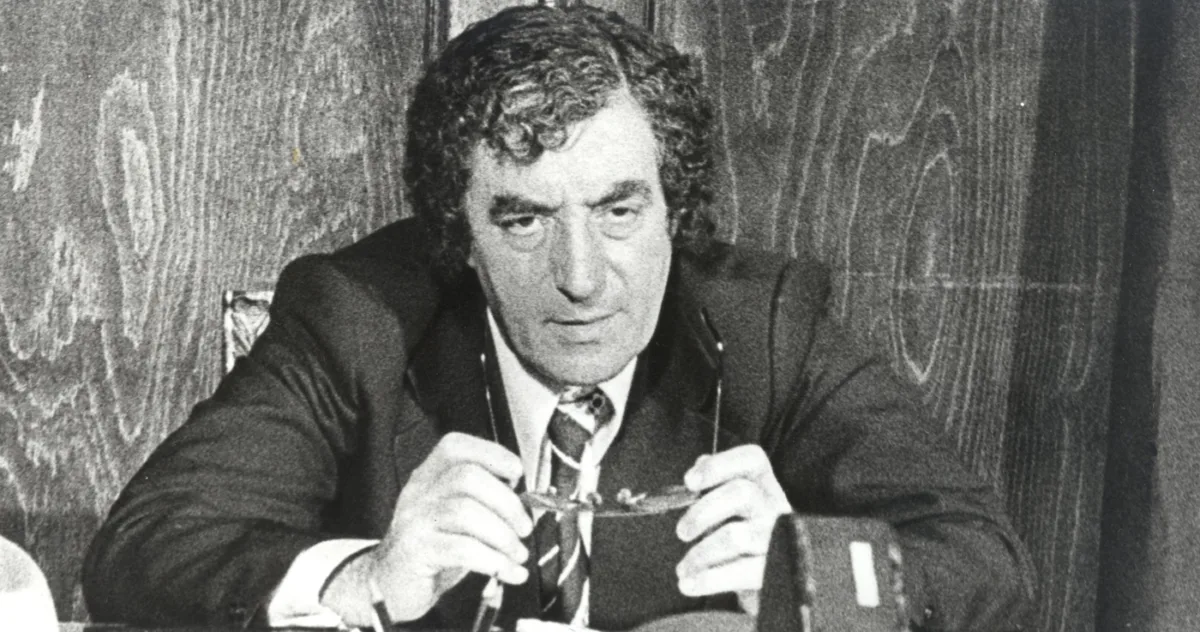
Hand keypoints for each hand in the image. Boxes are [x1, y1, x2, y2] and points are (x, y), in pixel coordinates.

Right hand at [327, 432, 531, 622]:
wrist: (390, 585)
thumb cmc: (432, 547)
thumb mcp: (456, 517)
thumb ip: (485, 501)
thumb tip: (530, 500)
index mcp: (429, 476)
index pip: (456, 447)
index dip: (493, 454)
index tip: (518, 475)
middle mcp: (419, 492)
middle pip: (467, 477)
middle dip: (507, 502)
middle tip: (523, 528)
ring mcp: (415, 521)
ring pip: (466, 512)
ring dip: (503, 536)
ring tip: (517, 554)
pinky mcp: (416, 551)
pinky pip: (462, 549)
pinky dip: (494, 561)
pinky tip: (507, 571)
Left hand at [674, 445, 791, 615]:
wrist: (774, 583)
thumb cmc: (745, 536)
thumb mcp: (733, 508)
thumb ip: (717, 484)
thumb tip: (700, 464)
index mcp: (764, 485)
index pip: (751, 459)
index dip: (719, 465)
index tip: (688, 481)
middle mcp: (775, 507)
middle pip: (741, 493)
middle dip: (703, 511)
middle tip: (682, 532)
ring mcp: (776, 539)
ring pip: (735, 536)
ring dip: (700, 554)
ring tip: (683, 568)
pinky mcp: (773, 572)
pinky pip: (739, 573)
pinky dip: (707, 580)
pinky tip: (688, 584)